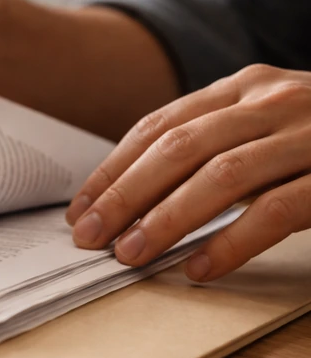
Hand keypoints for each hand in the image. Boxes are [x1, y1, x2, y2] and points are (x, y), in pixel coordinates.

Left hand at [66, 64, 310, 281]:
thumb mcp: (267, 124)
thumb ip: (214, 144)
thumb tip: (133, 196)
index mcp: (243, 88)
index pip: (157, 126)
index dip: (113, 169)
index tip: (79, 208)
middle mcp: (272, 100)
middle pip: (178, 148)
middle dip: (124, 196)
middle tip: (89, 238)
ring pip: (221, 176)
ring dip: (167, 220)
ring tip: (131, 256)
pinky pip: (278, 210)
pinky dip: (233, 242)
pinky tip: (199, 269)